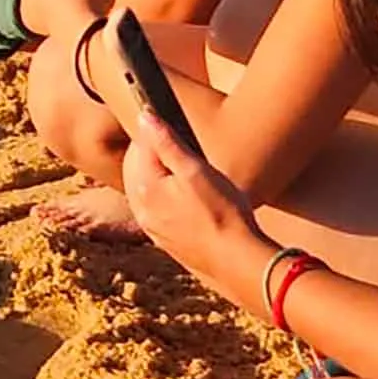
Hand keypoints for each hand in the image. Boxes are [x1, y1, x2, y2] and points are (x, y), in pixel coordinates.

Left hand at [123, 110, 272, 309]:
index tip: (172, 129)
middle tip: (182, 151)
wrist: (239, 262)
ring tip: (188, 175)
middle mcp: (141, 208)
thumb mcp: (197, 171)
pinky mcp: (165, 241)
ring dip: (160, 178)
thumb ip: (167, 143)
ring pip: (147, 191)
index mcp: (144, 187)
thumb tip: (143, 117)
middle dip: (154, 155)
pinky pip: (157, 211)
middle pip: (138, 169)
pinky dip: (166, 200)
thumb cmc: (223, 213)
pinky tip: (189, 201)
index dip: (155, 133)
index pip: (139, 147)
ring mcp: (152, 227)